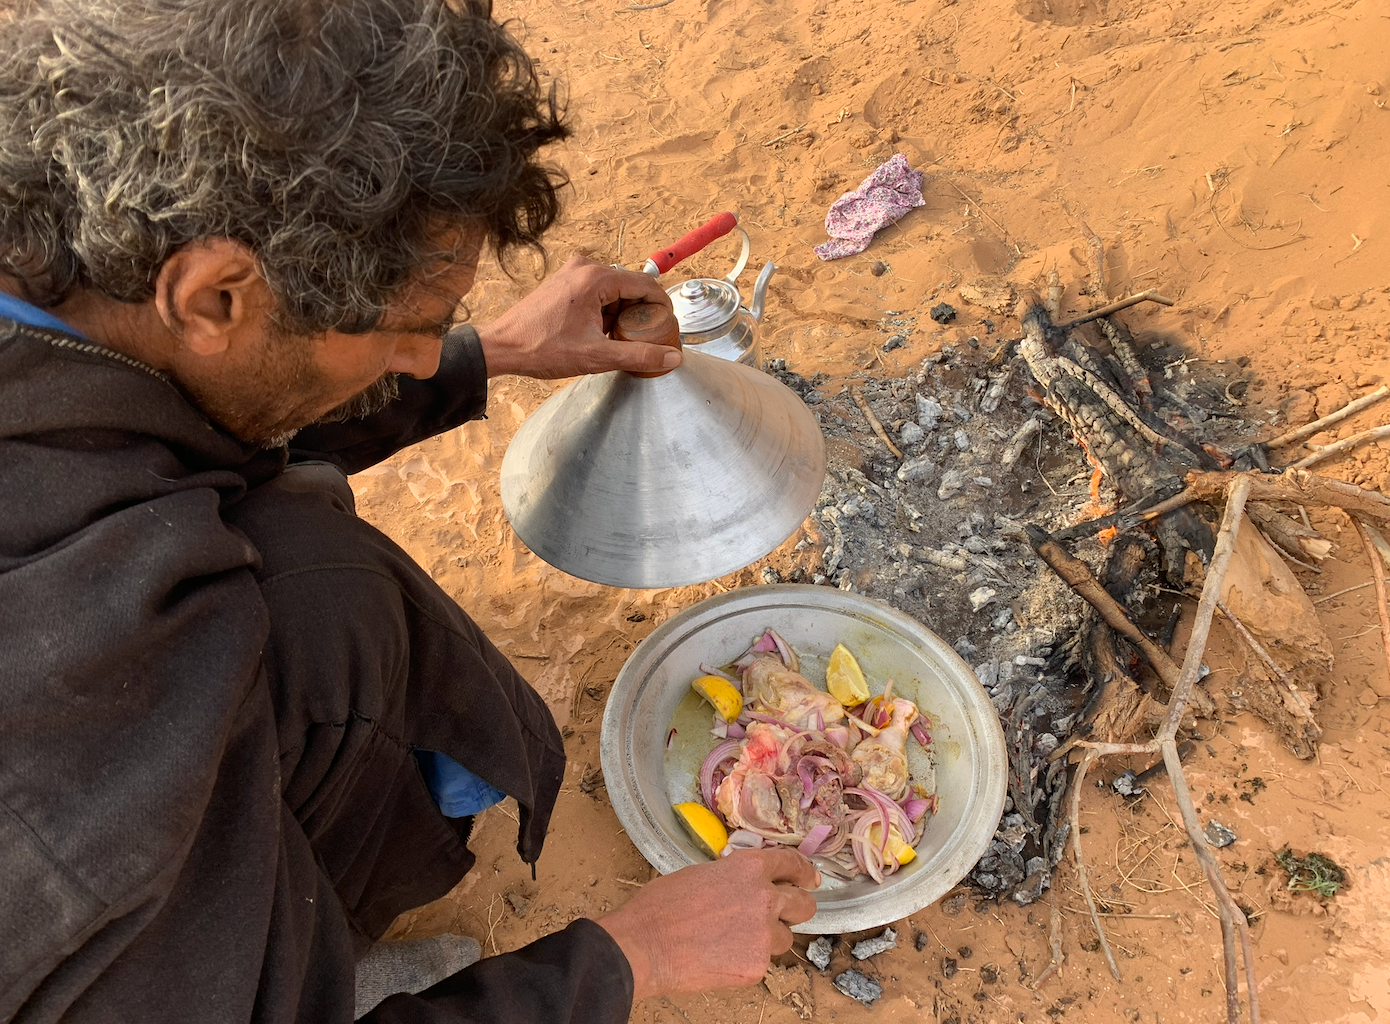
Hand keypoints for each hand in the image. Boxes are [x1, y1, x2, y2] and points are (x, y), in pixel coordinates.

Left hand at [475, 257, 679, 378]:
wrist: (502, 347)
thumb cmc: (541, 348)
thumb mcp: (596, 356)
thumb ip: (638, 354)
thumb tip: (672, 356)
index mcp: (596, 278)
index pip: (645, 284)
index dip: (662, 306)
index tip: (669, 325)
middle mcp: (584, 268)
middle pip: (629, 286)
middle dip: (641, 312)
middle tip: (645, 338)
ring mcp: (571, 273)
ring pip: (613, 290)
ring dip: (621, 313)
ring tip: (620, 340)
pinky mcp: (563, 283)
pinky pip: (596, 292)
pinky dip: (605, 311)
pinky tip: (601, 334)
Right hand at [596, 848, 819, 1000]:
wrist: (645, 946)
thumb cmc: (661, 907)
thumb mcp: (701, 874)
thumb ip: (732, 877)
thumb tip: (741, 885)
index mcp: (749, 868)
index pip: (792, 863)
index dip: (804, 870)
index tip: (811, 878)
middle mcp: (764, 898)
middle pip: (804, 904)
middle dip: (798, 908)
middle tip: (787, 912)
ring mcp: (764, 935)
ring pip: (784, 937)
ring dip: (768, 938)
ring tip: (734, 940)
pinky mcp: (757, 966)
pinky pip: (762, 962)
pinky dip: (747, 960)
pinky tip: (721, 957)